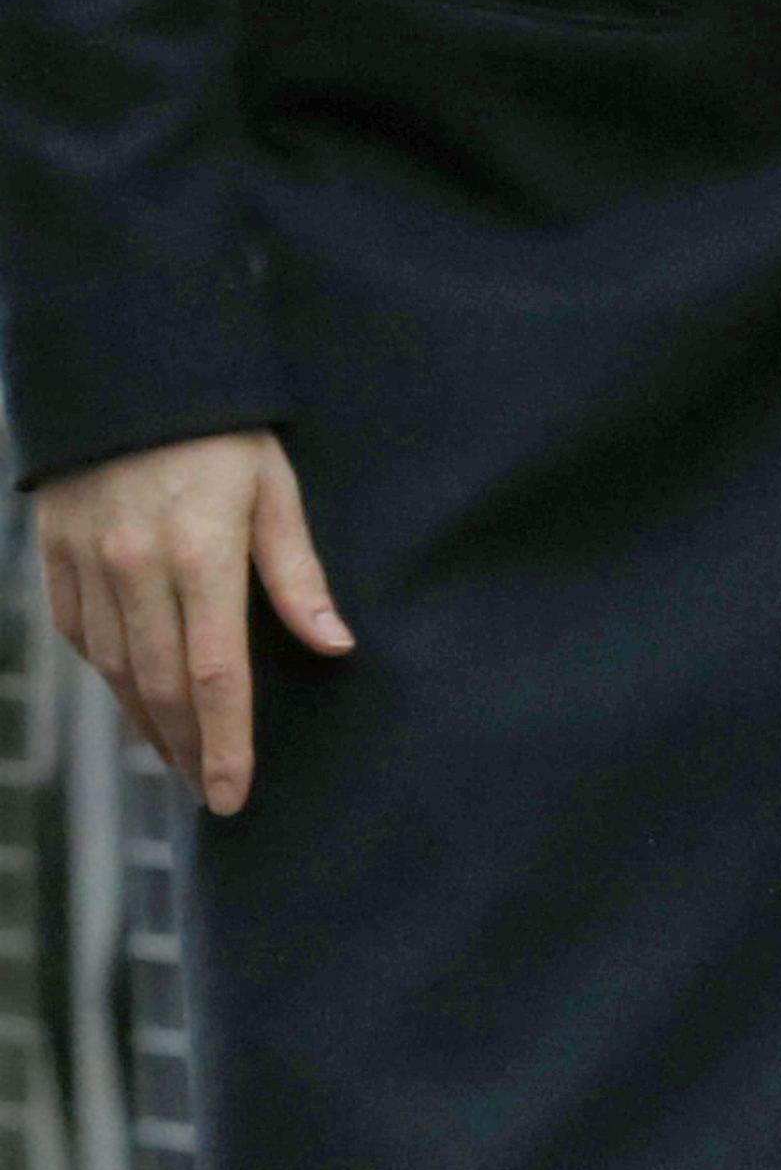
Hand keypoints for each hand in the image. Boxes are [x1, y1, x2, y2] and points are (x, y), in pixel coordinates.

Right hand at [38, 430, 353, 814]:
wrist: (126, 376)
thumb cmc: (221, 431)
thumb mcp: (276, 488)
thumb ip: (298, 573)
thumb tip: (336, 645)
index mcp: (201, 554)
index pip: (216, 673)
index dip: (225, 742)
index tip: (232, 793)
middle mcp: (135, 571)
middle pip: (161, 686)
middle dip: (187, 748)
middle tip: (210, 790)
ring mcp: (88, 569)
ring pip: (116, 672)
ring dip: (147, 722)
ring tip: (179, 757)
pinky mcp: (55, 563)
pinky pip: (81, 640)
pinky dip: (110, 678)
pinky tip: (134, 699)